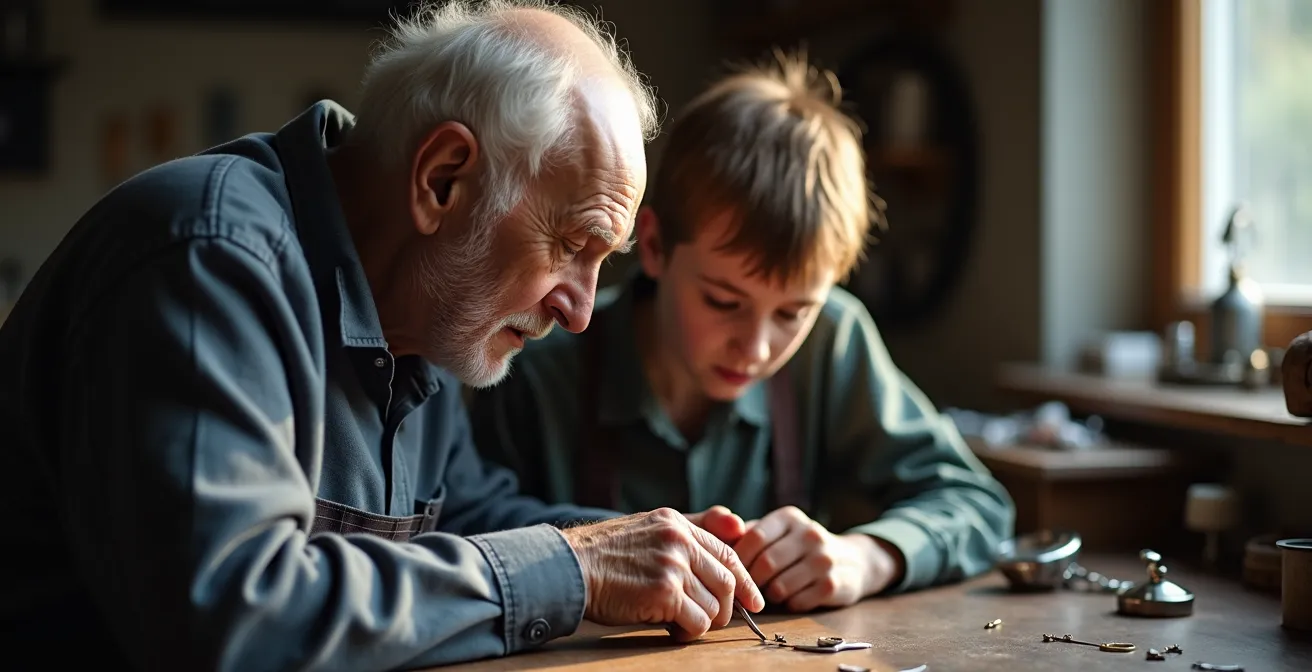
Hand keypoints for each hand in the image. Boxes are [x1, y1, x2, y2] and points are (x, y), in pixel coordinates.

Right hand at [561, 508, 764, 641]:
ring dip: (703, 622)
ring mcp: (673, 565)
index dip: (745, 580)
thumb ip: (685, 534)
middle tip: (714, 621)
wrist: (569, 568)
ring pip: (714, 606)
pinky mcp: (664, 592)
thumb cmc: (604, 555)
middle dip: (726, 608)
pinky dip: (690, 632)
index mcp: (676, 523)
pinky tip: (672, 630)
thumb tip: (736, 528)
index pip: (726, 552)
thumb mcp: (646, 529)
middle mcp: (679, 540)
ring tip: (682, 624)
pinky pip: (697, 622)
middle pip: (727, 581)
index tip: (754, 600)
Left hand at [732, 506, 899, 611]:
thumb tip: (714, 542)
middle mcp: (810, 533)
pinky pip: (798, 602)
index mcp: (789, 517)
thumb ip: (747, 535)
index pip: (754, 537)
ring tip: (771, 592)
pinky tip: (792, 598)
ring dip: (770, 595)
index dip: (739, 559)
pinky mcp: (834, 584)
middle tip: (749, 589)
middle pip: (766, 563)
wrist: (853, 560)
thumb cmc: (798, 548)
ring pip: (780, 586)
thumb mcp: (777, 533)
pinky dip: (789, 604)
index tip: (732, 572)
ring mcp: (824, 559)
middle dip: (752, 581)